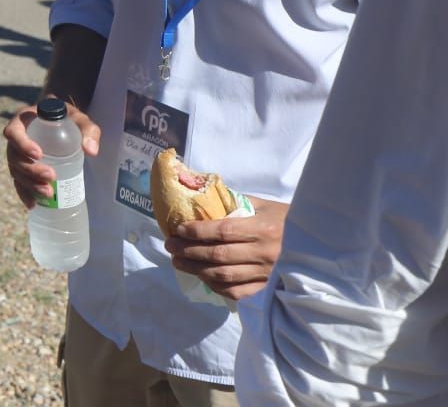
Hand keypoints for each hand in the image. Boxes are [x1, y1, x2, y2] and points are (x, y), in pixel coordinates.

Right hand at [3, 101, 99, 208]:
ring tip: (49, 193)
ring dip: (29, 184)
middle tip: (51, 176)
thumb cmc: (68, 119)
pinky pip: (18, 182)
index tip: (39, 154)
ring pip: (16, 171)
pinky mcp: (21, 168)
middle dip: (31, 170)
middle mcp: (16, 139)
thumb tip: (91, 151)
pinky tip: (34, 204)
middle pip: (14, 156)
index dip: (22, 144)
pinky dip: (24, 194)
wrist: (61, 123)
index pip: (13, 132)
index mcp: (23, 121)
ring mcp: (17, 154)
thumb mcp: (79, 120)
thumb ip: (88, 131)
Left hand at [164, 195, 286, 299]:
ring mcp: (267, 275)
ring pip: (224, 275)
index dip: (198, 231)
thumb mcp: (265, 206)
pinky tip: (202, 277)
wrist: (319, 246)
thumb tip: (202, 197)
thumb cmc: (288, 221)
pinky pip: (237, 292)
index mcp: (264, 229)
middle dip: (189, 250)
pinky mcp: (268, 290)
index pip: (223, 231)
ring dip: (196, 269)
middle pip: (219, 255)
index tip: (178, 229)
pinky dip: (216, 286)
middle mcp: (265, 254)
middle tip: (169, 245)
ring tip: (177, 261)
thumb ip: (236, 203)